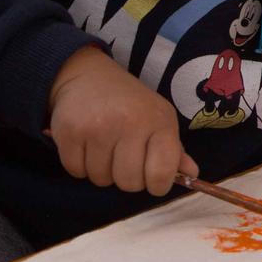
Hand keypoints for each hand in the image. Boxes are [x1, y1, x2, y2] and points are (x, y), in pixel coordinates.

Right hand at [47, 46, 196, 195]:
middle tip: (124, 159)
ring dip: (102, 171)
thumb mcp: (159, 118)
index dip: (158, 185)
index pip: (162, 173)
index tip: (152, 180)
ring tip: (104, 148)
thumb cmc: (130, 103)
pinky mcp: (70, 132)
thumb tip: (192, 175)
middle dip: (127, 179)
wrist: (88, 76)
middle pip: (129, 183)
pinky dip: (80, 166)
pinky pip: (76, 171)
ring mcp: (98, 128)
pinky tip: (86, 145)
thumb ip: (175, 150)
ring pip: (101, 179)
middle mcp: (130, 123)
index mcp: (159, 121)